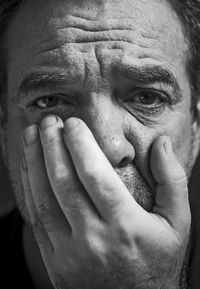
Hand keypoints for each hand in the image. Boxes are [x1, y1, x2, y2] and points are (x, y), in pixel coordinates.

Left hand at [21, 116, 190, 288]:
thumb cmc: (158, 260)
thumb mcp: (177, 223)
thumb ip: (172, 181)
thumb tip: (162, 144)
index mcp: (125, 226)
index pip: (96, 175)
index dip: (80, 144)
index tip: (73, 123)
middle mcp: (94, 239)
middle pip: (64, 183)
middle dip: (52, 146)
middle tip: (48, 122)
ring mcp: (70, 253)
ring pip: (43, 199)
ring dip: (34, 163)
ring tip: (31, 136)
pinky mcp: (55, 262)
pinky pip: (36, 219)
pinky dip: (29, 189)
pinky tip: (29, 168)